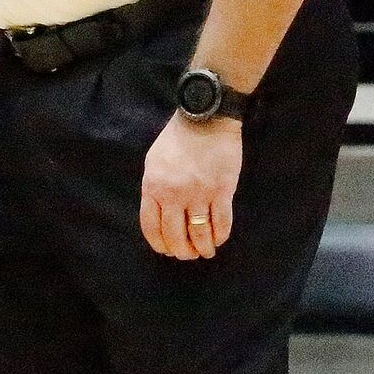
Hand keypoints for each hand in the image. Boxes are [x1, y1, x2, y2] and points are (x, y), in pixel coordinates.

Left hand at [140, 113, 240, 261]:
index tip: (167, 251)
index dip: (160, 245)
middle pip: (175, 236)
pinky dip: (219, 236)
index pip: (152, 228)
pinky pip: (221, 223)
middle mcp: (174, 195)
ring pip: (199, 234)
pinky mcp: (222, 191)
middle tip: (188, 255)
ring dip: (202, 248)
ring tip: (205, 252)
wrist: (206, 119)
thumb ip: (154, 189)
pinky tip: (218, 240)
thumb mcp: (154, 162)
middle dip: (182, 252)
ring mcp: (199, 194)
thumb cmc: (177, 139)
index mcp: (153, 187)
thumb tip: (158, 216)